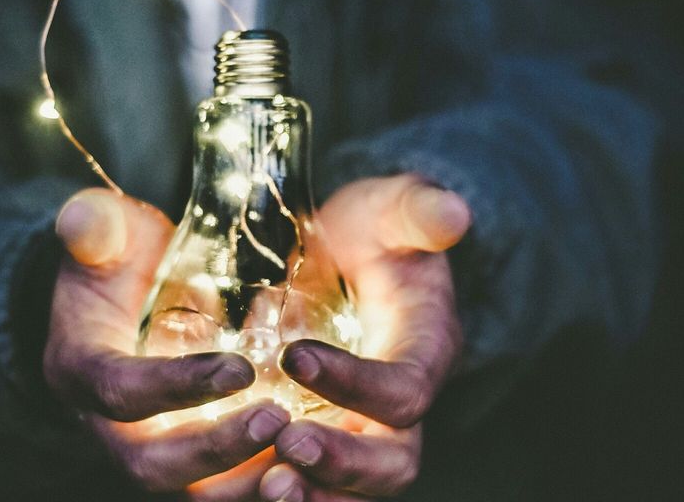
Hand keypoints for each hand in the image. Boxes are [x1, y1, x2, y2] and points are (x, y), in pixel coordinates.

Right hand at [44, 188, 289, 498]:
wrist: (125, 297)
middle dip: (215, 450)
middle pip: (152, 464)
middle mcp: (108, 425)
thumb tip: (82, 220)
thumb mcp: (106, 233)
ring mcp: (149, 448)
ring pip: (193, 489)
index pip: (119, 391)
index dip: (176, 387)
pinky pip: (224, 486)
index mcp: (81, 370)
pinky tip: (314, 463)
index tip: (240, 369)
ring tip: (306, 449)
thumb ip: (96, 226)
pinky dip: (264, 481)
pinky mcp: (188, 458)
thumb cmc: (119, 260)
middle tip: (278, 419)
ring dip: (246, 478)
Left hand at [260, 175, 470, 500]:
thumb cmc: (373, 234)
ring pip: (354, 492)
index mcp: (425, 353)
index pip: (404, 390)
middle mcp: (399, 408)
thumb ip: (417, 211)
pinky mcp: (324, 439)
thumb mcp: (392, 210)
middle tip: (287, 445)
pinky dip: (285, 491)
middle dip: (343, 463)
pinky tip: (230, 487)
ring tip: (268, 490)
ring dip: (314, 497)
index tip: (294, 356)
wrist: (349, 259)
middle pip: (392, 464)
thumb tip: (452, 211)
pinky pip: (313, 485)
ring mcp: (361, 431)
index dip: (356, 383)